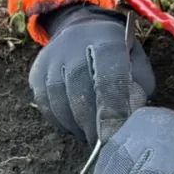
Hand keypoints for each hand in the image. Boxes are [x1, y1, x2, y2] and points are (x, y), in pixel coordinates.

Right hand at [29, 4, 154, 145]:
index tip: (115, 135)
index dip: (113, 109)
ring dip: (76, 125)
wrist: (83, 30)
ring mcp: (50, 58)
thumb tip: (127, 118)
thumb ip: (137, 87)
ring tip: (90, 136)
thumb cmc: (117, 54)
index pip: (108, 76)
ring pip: (59, 99)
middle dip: (93, 123)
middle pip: (80, 90)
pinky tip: (75, 127)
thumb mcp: (136, 63)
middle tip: (103, 142)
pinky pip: (45, 104)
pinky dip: (61, 122)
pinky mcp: (36, 72)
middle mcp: (73, 43)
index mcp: (105, 38)